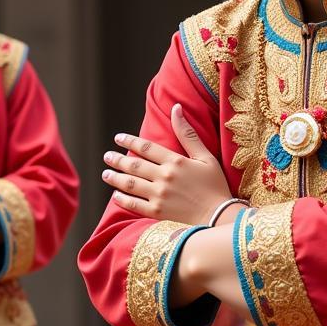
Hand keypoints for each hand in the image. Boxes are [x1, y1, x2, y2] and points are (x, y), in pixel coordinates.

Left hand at [102, 104, 232, 225]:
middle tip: (107, 156)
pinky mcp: (157, 213)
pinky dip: (122, 199)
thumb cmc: (215, 186)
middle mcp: (164, 177)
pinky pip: (134, 205)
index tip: (118, 138)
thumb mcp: (205, 156)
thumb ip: (188, 134)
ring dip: (115, 178)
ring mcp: (159, 196)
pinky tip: (116, 195)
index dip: (129, 141)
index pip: (146, 147)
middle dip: (117, 160)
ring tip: (105, 174)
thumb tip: (176, 108)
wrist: (221, 217)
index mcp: (175, 162)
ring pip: (130, 184)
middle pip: (134, 165)